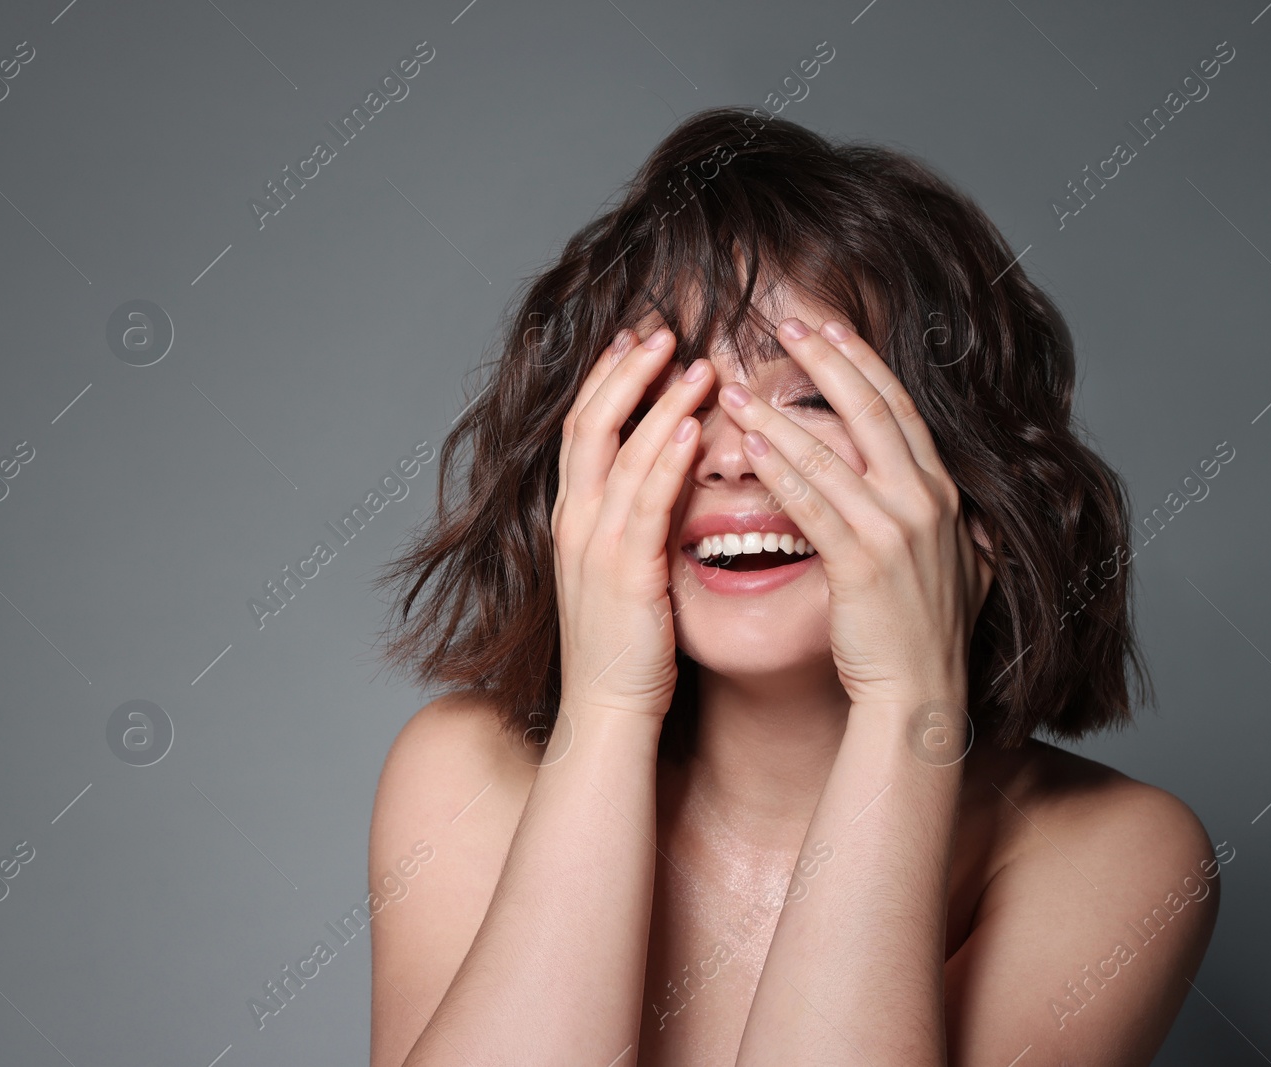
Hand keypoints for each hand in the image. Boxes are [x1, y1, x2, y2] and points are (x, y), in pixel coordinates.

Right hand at [551, 326, 711, 719]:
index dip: (607, 380)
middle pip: (591, 424)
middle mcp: (575, 523)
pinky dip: (669, 459)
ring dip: (660, 402)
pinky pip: (646, 503)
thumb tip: (672, 477)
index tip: (636, 340)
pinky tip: (696, 426)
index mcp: (574, 519)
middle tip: (662, 331)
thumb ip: (637, 521)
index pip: (584, 430)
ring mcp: (594, 546)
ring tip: (697, 364)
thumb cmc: (626, 646)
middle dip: (626, 372)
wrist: (608, 711)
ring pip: (621, 453)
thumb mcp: (624, 570)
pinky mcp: (625, 573)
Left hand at [713, 317, 993, 710]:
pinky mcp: (862, 562)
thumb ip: (962, 530)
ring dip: (779, 414)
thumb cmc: (927, 635)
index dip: (864, 363)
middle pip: (870, 410)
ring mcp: (896, 529)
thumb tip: (969, 511)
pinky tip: (746, 445)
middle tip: (784, 323)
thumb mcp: (964, 568)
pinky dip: (779, 469)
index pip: (900, 410)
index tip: (830, 328)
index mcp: (943, 493)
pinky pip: (812, 504)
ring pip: (831, 452)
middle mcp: (925, 500)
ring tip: (735, 386)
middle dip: (826, 360)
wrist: (922, 694)